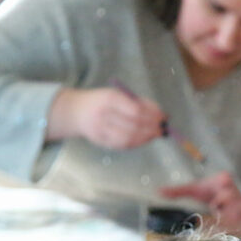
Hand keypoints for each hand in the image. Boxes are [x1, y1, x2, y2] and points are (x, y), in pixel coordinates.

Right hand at [48, 87, 165, 149]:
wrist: (76, 111)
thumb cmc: (103, 101)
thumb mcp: (118, 95)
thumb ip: (139, 103)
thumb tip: (162, 115)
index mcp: (108, 99)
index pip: (136, 110)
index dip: (153, 115)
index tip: (164, 117)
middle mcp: (103, 115)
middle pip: (134, 125)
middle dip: (153, 128)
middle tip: (164, 128)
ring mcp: (100, 130)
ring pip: (129, 138)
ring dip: (147, 137)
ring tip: (157, 134)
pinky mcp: (101, 141)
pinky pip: (123, 145)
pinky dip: (138, 142)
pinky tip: (146, 139)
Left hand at [160, 172, 240, 229]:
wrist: (217, 194)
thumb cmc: (206, 190)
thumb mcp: (191, 190)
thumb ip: (176, 191)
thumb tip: (157, 192)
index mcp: (224, 179)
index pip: (225, 185)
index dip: (218, 196)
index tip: (212, 202)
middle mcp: (235, 189)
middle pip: (231, 197)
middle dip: (223, 204)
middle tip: (217, 207)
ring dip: (232, 213)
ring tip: (225, 215)